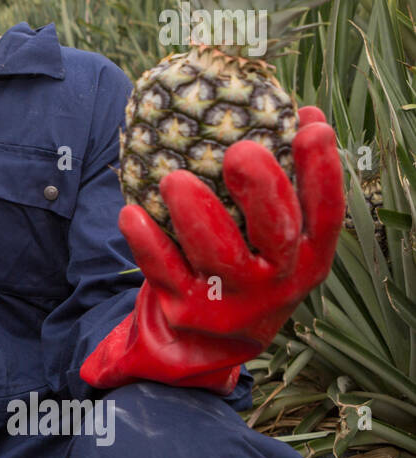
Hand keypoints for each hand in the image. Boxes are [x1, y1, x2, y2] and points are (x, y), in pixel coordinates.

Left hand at [80, 106, 344, 392]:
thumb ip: (288, 183)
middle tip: (242, 150)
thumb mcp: (278, 239)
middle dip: (262, 191)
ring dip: (197, 214)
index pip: (326, 214)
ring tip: (176, 179)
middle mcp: (277, 281)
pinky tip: (131, 212)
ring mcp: (231, 301)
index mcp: (307, 258)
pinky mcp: (186, 311)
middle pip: (276, 235)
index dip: (323, 171)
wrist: (206, 347)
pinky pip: (164, 272)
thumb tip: (301, 111)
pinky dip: (146, 243)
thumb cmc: (246, 267)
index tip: (311, 126)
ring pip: (218, 256)